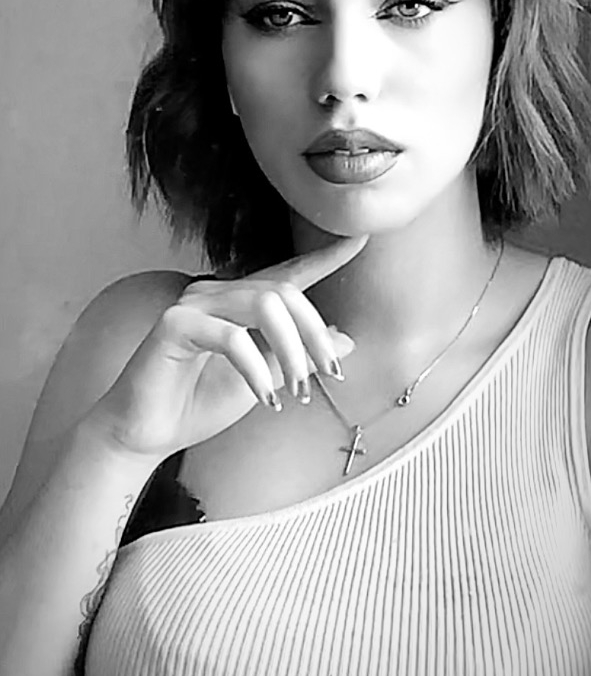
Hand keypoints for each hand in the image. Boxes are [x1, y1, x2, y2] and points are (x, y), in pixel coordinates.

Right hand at [89, 235, 367, 460]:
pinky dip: (256, 370)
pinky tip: (265, 399)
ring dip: (292, 352)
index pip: (288, 273)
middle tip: (329, 375)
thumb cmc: (198, 404)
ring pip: (265, 305)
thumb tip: (346, 339)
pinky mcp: (174, 325)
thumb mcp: (264, 382)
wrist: (146, 434)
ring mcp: (193, 304)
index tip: (360, 241)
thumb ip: (298, 357)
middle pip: (285, 291)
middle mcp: (216, 293)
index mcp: (238, 303)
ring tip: (297, 391)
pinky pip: (232, 337)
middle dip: (315, 334)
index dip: (325, 257)